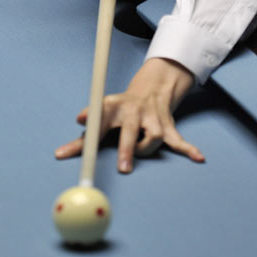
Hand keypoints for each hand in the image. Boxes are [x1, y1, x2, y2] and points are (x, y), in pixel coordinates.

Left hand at [55, 57, 204, 172]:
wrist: (151, 88)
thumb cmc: (119, 111)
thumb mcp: (100, 117)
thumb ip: (81, 140)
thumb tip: (58, 155)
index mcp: (112, 107)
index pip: (99, 114)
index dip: (90, 118)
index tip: (79, 121)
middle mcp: (133, 111)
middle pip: (130, 129)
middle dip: (128, 148)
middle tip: (124, 168)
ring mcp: (152, 118)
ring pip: (154, 136)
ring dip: (147, 149)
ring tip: (141, 153)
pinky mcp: (168, 127)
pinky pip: (179, 140)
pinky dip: (188, 149)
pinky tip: (198, 157)